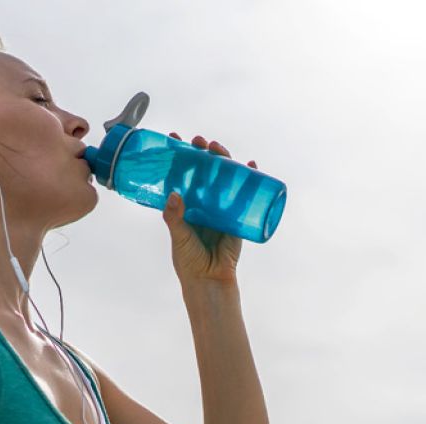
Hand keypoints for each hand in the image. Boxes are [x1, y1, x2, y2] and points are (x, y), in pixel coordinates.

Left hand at [162, 132, 258, 285]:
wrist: (210, 280)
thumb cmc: (189, 261)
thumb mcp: (178, 236)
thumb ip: (174, 217)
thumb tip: (174, 193)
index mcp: (186, 206)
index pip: (182, 175)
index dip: (179, 157)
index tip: (174, 139)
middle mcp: (203, 204)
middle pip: (205, 172)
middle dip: (202, 154)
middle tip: (198, 141)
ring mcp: (221, 208)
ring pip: (224, 179)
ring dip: (224, 160)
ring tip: (218, 147)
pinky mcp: (238, 216)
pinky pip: (245, 195)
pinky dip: (250, 179)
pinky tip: (251, 165)